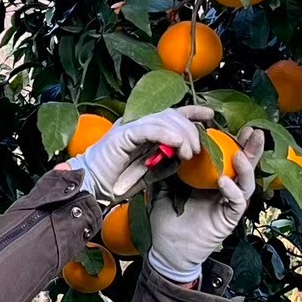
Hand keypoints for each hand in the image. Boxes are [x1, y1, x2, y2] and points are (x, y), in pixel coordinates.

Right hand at [71, 105, 214, 206]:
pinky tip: (177, 143)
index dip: (192, 112)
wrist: (92, 189)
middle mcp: (138, 124)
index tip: (210, 116)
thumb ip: (167, 162)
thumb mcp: (151, 172)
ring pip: (162, 119)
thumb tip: (185, 155)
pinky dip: (166, 134)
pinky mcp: (122, 134)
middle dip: (190, 129)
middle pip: (171, 114)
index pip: (172, 114)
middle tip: (197, 149)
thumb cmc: (118, 182)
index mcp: (145, 131)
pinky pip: (148, 129)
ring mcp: (129, 127)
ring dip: (181, 134)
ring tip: (188, 152)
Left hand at [146, 125, 262, 283]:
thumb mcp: (167, 187)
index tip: (232, 124)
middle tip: (254, 131)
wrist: (168, 249)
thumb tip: (168, 143)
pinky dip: (233, 191)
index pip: (228, 156)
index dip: (233, 140)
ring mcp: (229, 204)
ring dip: (247, 167)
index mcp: (214, 180)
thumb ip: (170, 167)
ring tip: (240, 154)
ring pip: (247, 182)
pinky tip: (224, 181)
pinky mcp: (229, 219)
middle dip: (252, 148)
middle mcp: (227, 190)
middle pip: (245, 165)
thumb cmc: (168, 220)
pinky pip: (236, 202)